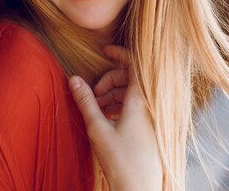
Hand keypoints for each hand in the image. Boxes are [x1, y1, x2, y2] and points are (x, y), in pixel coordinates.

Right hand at [69, 45, 162, 190]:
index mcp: (141, 99)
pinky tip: (107, 117)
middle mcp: (151, 104)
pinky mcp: (153, 128)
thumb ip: (86, 101)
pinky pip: (138, 105)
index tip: (104, 51)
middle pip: (132, 77)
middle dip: (110, 79)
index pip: (135, 62)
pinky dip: (122, 105)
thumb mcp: (98, 128)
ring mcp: (154, 116)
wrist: (140, 190)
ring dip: (114, 94)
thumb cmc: (121, 161)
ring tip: (97, 108)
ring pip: (133, 92)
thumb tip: (74, 78)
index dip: (119, 53)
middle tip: (93, 94)